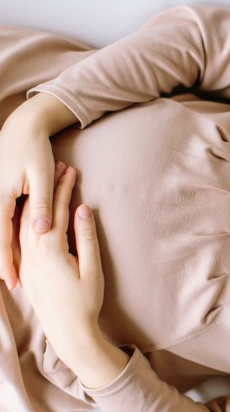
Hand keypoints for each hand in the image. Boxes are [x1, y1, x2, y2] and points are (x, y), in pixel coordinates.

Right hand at [0, 93, 78, 290]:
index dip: (6, 261)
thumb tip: (42, 230)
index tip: (13, 281)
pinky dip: (7, 234)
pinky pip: (2, 218)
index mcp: (1, 197)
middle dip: (4, 261)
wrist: (22, 126)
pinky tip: (13, 246)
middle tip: (13, 285)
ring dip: (5, 250)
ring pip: (0, 229)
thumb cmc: (34, 149)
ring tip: (13, 272)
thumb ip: (42, 204)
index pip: (1, 237)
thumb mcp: (42, 176)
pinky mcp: (0, 192)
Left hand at [18, 163, 104, 365]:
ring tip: (46, 185)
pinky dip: (27, 220)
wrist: (68, 333)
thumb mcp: (92, 269)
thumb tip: (83, 210)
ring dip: (37, 203)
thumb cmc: (85, 302)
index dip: (64, 190)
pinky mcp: (25, 270)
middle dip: (48, 189)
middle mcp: (32, 254)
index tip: (71, 171)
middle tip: (58, 169)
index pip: (58, 212)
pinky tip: (32, 214)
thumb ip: (86, 238)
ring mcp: (26, 262)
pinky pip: (21, 238)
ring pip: (26, 224)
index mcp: (50, 252)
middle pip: (38, 213)